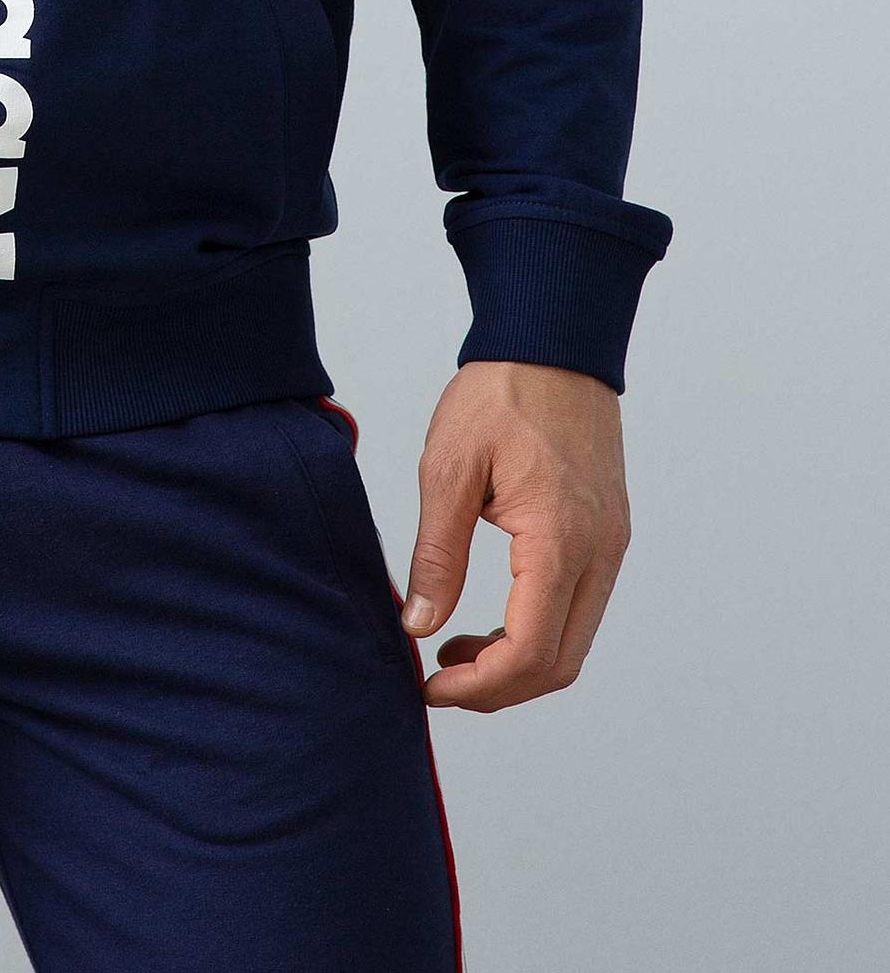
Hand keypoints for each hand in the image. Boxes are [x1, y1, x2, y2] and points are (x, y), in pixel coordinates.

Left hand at [400, 359, 631, 710]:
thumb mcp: (448, 468)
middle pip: (560, 662)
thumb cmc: (501, 394)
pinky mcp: (609, 534)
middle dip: (498, 687)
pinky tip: (492, 617)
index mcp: (560, 540)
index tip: (430, 687)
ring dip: (519, 662)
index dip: (480, 687)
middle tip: (439, 678)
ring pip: (574, 641)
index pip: (530, 652)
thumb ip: (437, 553)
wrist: (554, 342)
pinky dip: (538, 629)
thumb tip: (420, 626)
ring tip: (456, 648)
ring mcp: (611, 545)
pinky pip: (580, 607)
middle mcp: (600, 553)